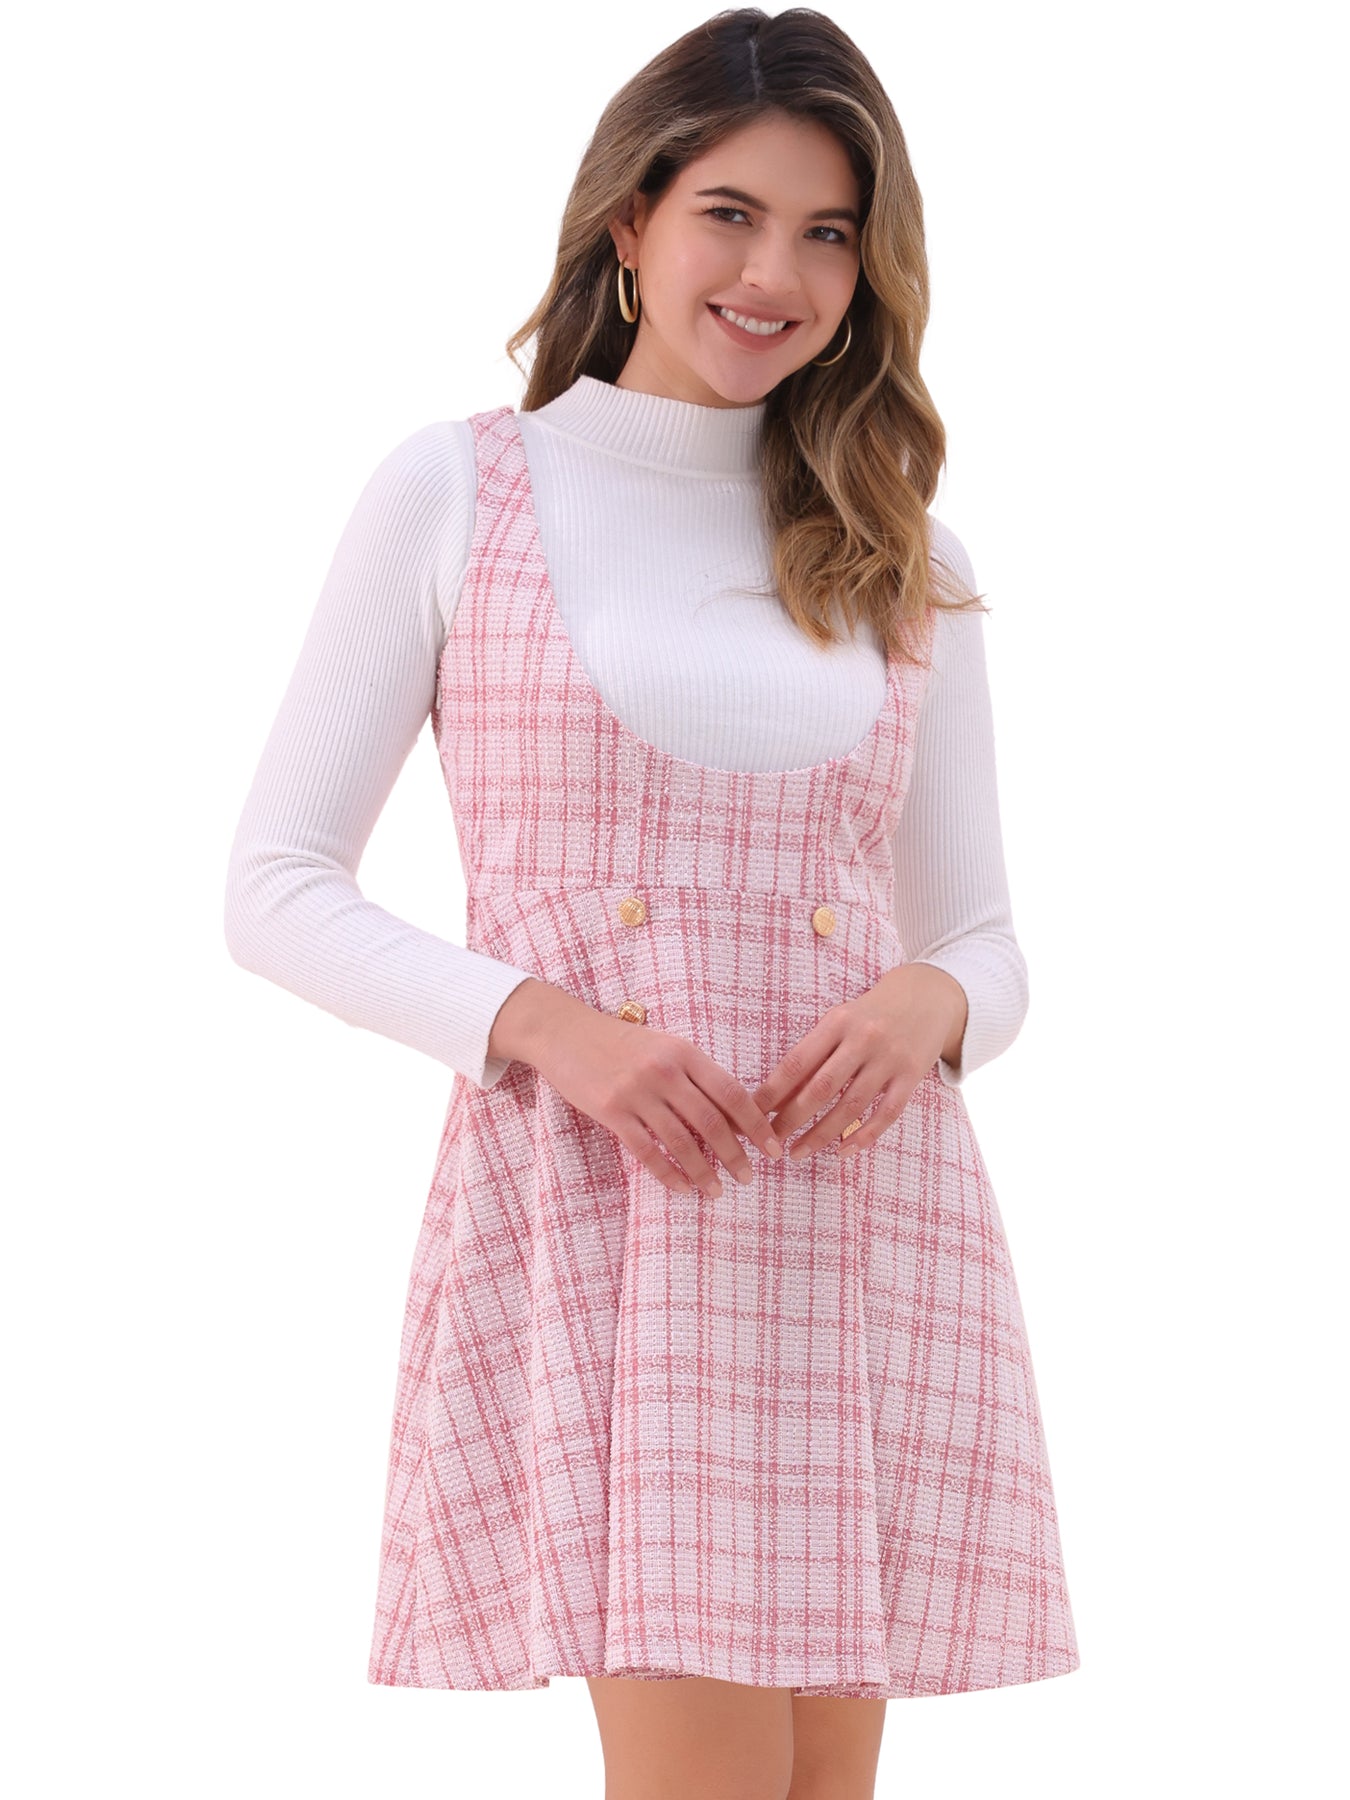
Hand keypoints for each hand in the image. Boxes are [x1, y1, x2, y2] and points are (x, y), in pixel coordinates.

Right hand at [488, 979, 784, 1197]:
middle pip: (712, 1122)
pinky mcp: (611, 1111)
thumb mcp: (665, 1046)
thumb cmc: (621, 1042)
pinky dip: (668, 1174)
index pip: (733, 1093)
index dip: (758, 1124)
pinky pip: (646, 1151)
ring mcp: (637, 1092)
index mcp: (685, 1052)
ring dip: (704, 1171)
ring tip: (717, 1191)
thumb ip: (696, 1075)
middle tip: (749, 1178)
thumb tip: (735, 1116)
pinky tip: (682, 1189)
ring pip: (681, 1142)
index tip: (773, 1149)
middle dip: (736, 1155)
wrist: (565, 1032)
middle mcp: (665, 1071)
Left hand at [750, 964, 967, 1162]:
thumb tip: (776, 1096)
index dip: (772, 1092)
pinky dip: (863, 1137)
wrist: (927, 996)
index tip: (752, 1114)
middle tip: (770, 1141)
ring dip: (821, 1134)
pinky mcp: (911, 1076)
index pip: (797, 1062)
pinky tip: (842, 1151)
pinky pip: (885, 1114)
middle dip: (791, 1119)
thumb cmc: (870, 1014)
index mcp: (837, 1022)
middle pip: (820, 1088)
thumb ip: (813, 1053)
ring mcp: (890, 1058)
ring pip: (851, 1106)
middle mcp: (863, 1039)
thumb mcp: (840, 1021)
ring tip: (798, 1152)